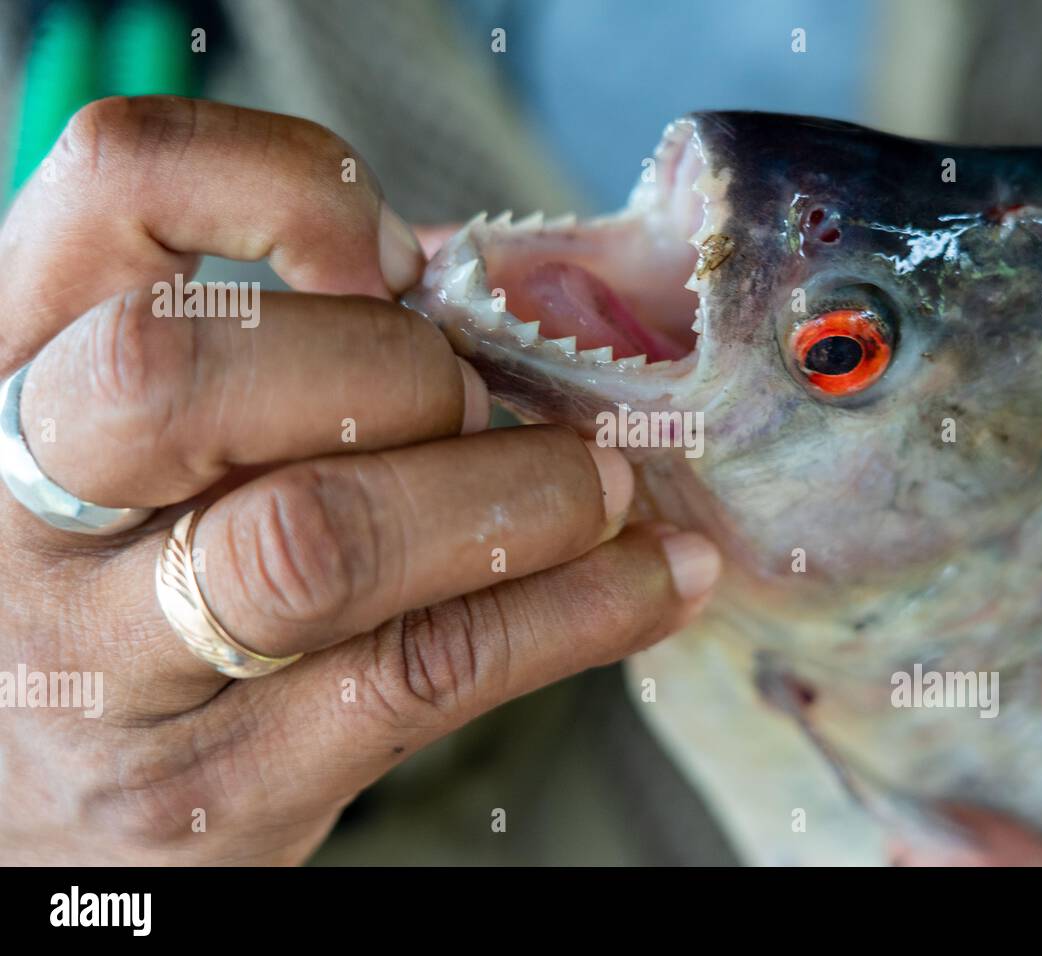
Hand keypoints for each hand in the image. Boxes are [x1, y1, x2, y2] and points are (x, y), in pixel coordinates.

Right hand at [0, 96, 719, 863]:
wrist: (22, 821)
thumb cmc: (110, 590)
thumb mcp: (123, 451)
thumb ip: (246, 359)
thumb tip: (468, 302)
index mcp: (2, 372)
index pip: (113, 184)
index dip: (285, 182)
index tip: (392, 256)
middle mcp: (16, 513)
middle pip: (188, 371)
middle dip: (393, 367)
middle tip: (474, 401)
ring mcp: (106, 669)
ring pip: (320, 541)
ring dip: (515, 494)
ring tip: (604, 487)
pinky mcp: (213, 790)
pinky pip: (423, 672)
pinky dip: (576, 612)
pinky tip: (658, 579)